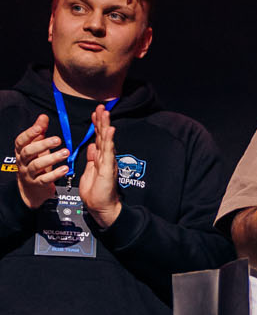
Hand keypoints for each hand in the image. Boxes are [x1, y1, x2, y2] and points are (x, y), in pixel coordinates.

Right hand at [12, 115, 67, 210]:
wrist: (32, 188)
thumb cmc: (35, 163)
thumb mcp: (36, 147)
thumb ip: (39, 132)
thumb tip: (43, 117)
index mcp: (22, 151)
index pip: (21, 141)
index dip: (29, 133)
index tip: (39, 127)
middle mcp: (23, 161)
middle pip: (28, 152)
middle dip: (43, 144)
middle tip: (58, 140)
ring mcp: (29, 173)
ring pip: (36, 165)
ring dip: (52, 158)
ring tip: (65, 153)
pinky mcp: (38, 184)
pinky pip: (45, 179)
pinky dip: (55, 174)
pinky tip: (65, 169)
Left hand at [75, 105, 120, 227]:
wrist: (101, 207)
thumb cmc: (96, 193)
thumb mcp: (89, 172)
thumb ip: (91, 159)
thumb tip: (92, 147)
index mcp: (99, 158)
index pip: (97, 138)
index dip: (96, 125)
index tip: (95, 113)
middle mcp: (105, 158)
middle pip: (102, 136)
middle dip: (101, 120)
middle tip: (101, 106)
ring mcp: (108, 162)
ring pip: (106, 140)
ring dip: (106, 125)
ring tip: (105, 112)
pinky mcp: (108, 168)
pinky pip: (108, 151)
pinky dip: (109, 140)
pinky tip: (110, 129)